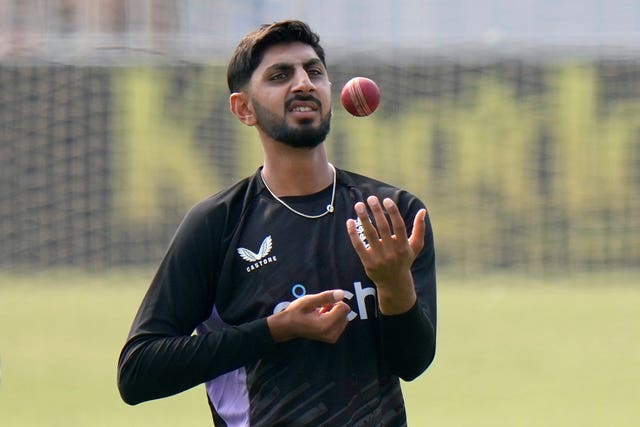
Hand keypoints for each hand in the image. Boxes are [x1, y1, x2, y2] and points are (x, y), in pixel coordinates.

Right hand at [267, 290, 349, 343]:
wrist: (288, 327)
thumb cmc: (296, 312)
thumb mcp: (308, 301)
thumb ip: (325, 297)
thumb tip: (342, 293)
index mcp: (326, 325)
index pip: (344, 308)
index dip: (334, 301)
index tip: (323, 303)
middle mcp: (331, 334)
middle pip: (345, 313)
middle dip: (335, 307)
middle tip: (320, 308)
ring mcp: (332, 338)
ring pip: (344, 318)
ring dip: (334, 313)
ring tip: (320, 314)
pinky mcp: (332, 338)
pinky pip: (341, 323)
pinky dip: (334, 318)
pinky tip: (322, 318)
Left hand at [346, 196, 426, 313]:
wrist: (394, 284)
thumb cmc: (405, 260)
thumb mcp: (415, 246)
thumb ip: (419, 229)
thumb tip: (423, 211)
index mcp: (404, 246)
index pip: (399, 226)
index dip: (393, 212)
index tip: (386, 200)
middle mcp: (392, 252)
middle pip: (383, 228)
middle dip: (376, 212)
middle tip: (370, 198)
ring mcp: (379, 257)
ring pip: (369, 234)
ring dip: (363, 219)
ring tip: (358, 205)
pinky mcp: (368, 262)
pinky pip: (359, 246)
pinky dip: (353, 234)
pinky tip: (350, 222)